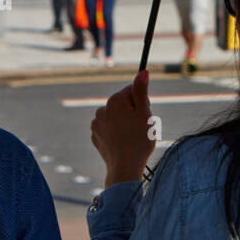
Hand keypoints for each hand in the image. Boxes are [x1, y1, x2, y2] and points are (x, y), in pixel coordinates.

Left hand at [91, 70, 154, 186]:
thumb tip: (142, 72)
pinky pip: (108, 128)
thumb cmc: (139, 140)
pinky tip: (122, 142)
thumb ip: (141, 91)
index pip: (132, 91)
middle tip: (140, 128)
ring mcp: (96, 123)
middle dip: (132, 112)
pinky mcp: (95, 136)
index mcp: (115, 100)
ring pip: (115, 116)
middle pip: (122, 103)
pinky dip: (115, 132)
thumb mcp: (144, 113)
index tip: (144, 115)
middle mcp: (102, 109)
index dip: (142, 102)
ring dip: (123, 122)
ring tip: (131, 137)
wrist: (124, 168)